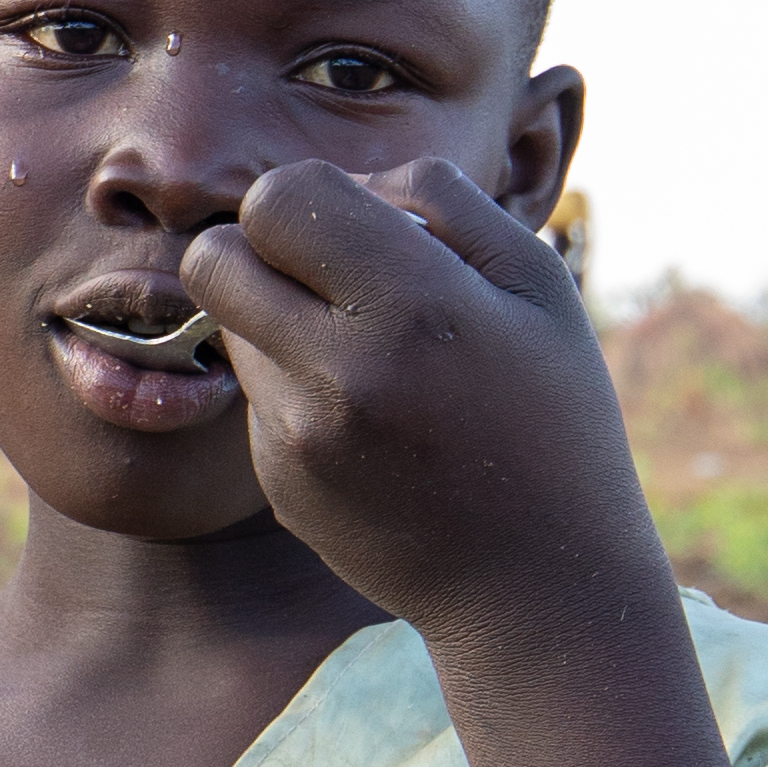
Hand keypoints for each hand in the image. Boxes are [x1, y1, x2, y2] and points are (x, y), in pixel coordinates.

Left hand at [183, 154, 661, 653]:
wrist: (538, 585)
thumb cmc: (554, 416)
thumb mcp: (539, 284)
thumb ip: (443, 201)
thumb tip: (354, 180)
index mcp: (412, 306)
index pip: (277, 197)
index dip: (305, 196)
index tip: (348, 224)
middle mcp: (339, 373)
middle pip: (213, 259)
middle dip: (257, 248)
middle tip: (325, 273)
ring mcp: (296, 438)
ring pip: (230, 327)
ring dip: (280, 320)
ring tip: (367, 357)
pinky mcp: (278, 483)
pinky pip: (256, 397)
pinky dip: (298, 390)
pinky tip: (370, 425)